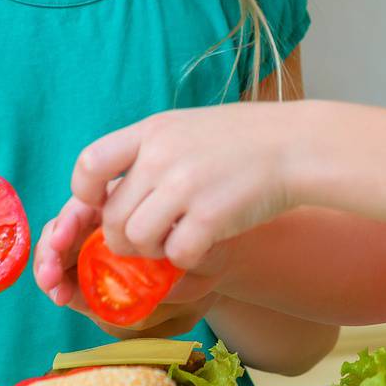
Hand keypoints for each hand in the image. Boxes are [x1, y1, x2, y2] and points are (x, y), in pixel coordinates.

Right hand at [33, 194, 231, 333]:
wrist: (211, 260)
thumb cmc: (207, 237)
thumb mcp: (201, 239)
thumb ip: (181, 250)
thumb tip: (158, 273)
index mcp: (126, 195)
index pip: (85, 200)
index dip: (69, 219)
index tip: (65, 237)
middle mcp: (105, 215)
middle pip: (65, 225)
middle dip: (51, 249)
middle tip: (50, 274)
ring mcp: (96, 241)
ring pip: (60, 249)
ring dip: (50, 270)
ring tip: (56, 291)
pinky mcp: (93, 270)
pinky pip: (70, 275)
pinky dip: (63, 286)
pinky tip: (64, 297)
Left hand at [57, 101, 324, 271]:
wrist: (298, 145)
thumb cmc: (245, 139)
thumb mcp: (189, 127)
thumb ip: (152, 152)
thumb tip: (114, 191)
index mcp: (153, 130)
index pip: (88, 164)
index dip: (87, 194)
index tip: (105, 204)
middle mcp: (161, 157)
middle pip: (112, 217)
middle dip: (124, 239)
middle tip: (149, 238)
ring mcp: (185, 187)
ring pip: (136, 241)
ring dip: (153, 251)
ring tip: (177, 239)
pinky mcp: (210, 217)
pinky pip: (176, 255)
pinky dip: (186, 258)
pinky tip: (204, 243)